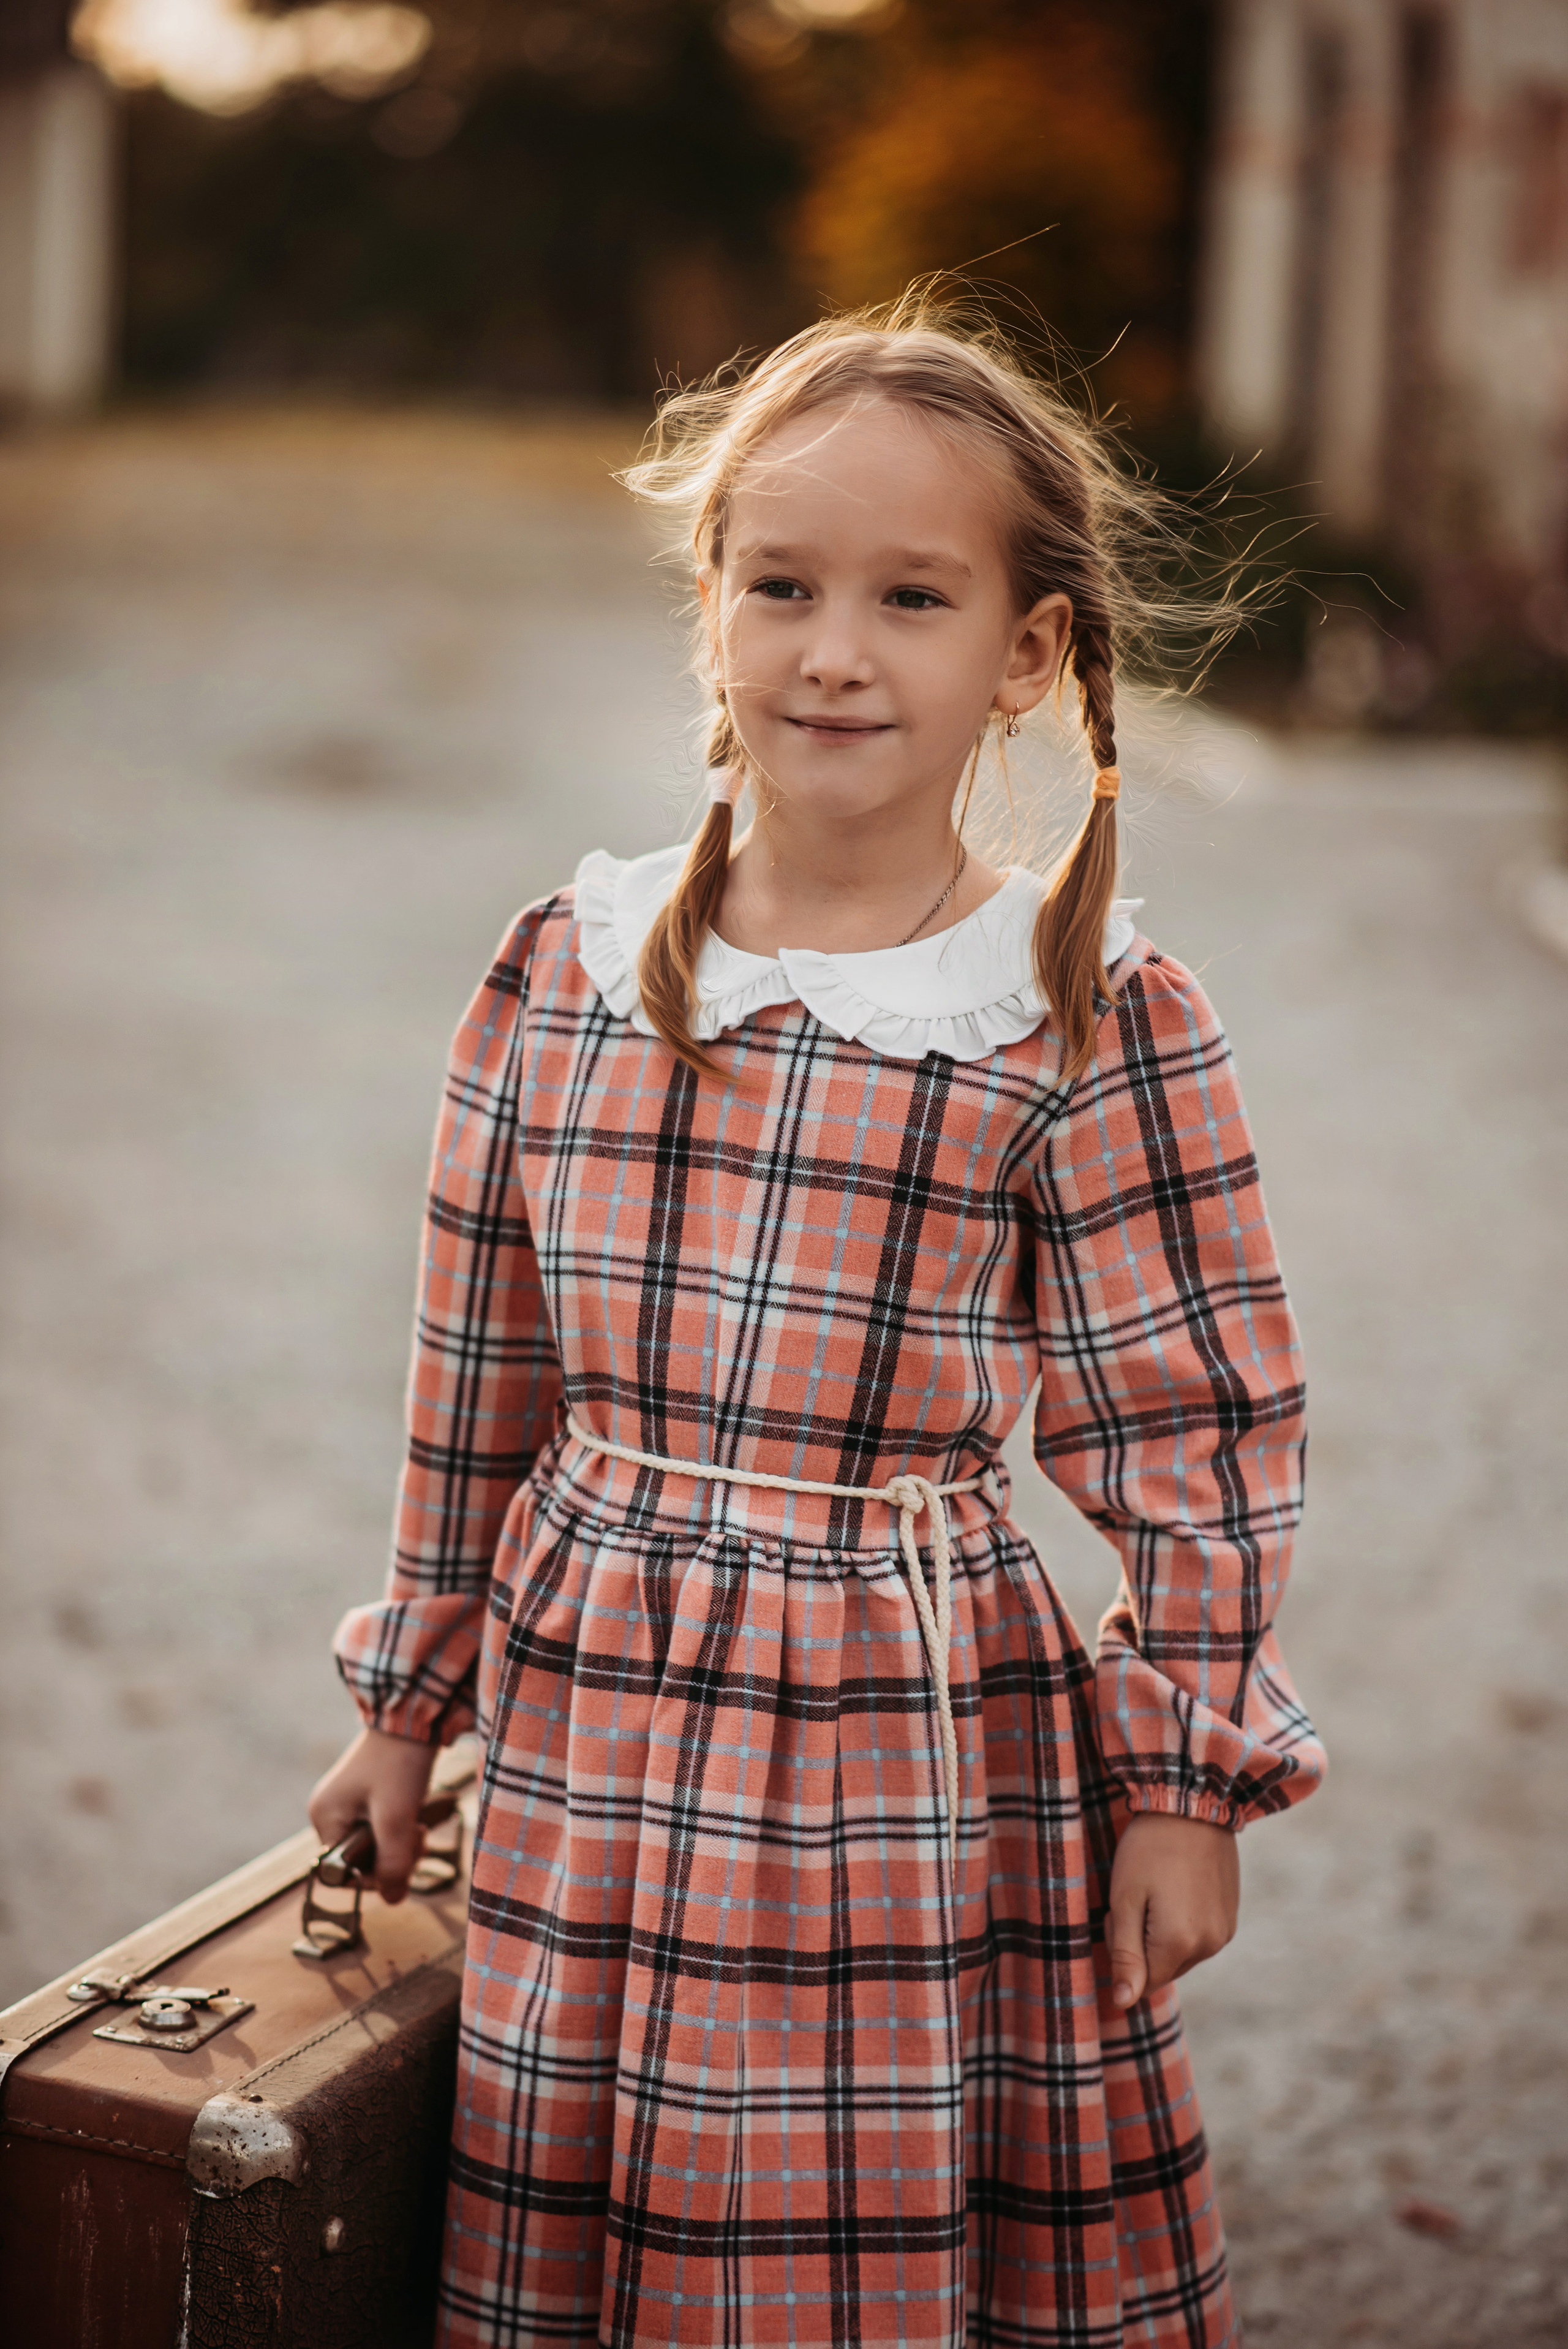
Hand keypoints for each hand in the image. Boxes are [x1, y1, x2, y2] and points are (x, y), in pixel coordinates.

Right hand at [308, 1724, 436, 1904]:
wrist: (415, 1716)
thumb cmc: (400, 1764)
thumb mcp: (397, 1819)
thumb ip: (393, 1864)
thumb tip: (393, 1900)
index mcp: (324, 1817)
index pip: (343, 1872)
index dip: (376, 1875)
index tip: (404, 1856)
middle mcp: (328, 1811)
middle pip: (359, 1860)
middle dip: (393, 1857)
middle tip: (418, 1837)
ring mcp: (346, 1802)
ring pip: (374, 1845)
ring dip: (401, 1844)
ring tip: (420, 1826)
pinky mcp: (365, 1795)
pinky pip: (380, 1828)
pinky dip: (400, 1828)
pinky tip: (416, 1817)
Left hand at [1107, 1810, 1238, 2008]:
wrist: (1194, 1802)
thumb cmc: (1150, 1847)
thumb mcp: (1125, 1898)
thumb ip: (1124, 1954)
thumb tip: (1124, 2003)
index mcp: (1180, 1944)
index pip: (1142, 1982)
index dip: (1121, 1951)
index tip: (1117, 1914)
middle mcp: (1210, 1946)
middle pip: (1162, 1969)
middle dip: (1140, 1943)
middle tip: (1134, 1896)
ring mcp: (1224, 1932)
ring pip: (1180, 1954)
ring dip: (1161, 1933)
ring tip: (1157, 1887)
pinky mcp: (1230, 1917)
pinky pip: (1198, 1937)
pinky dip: (1181, 1922)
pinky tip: (1175, 1885)